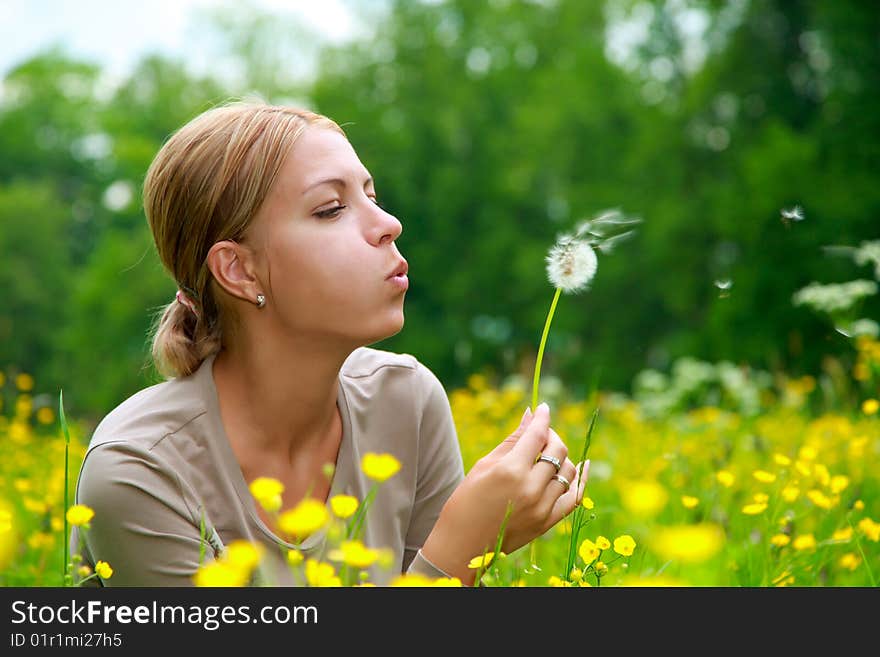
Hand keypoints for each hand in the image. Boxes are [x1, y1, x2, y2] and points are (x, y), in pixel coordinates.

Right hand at [421, 402, 588, 582]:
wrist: (463, 545)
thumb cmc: (466, 502)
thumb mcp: (484, 466)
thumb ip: (512, 441)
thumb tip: (529, 415)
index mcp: (510, 471)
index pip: (537, 434)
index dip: (542, 417)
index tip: (543, 408)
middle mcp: (531, 488)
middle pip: (557, 449)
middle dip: (551, 435)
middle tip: (541, 433)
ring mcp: (542, 507)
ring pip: (568, 470)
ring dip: (562, 456)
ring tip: (548, 454)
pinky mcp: (548, 523)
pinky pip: (575, 497)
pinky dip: (579, 480)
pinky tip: (581, 466)